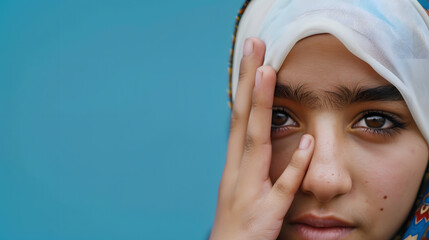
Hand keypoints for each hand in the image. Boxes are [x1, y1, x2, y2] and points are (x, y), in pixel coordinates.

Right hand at [209, 38, 314, 239]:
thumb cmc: (237, 227)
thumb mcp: (240, 190)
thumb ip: (251, 164)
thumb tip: (263, 134)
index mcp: (233, 167)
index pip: (237, 118)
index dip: (242, 87)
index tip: (251, 57)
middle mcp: (236, 174)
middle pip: (240, 120)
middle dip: (246, 82)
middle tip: (253, 46)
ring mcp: (248, 193)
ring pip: (255, 145)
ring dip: (260, 108)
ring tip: (267, 73)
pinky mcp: (264, 216)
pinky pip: (280, 190)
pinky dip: (293, 166)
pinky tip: (309, 143)